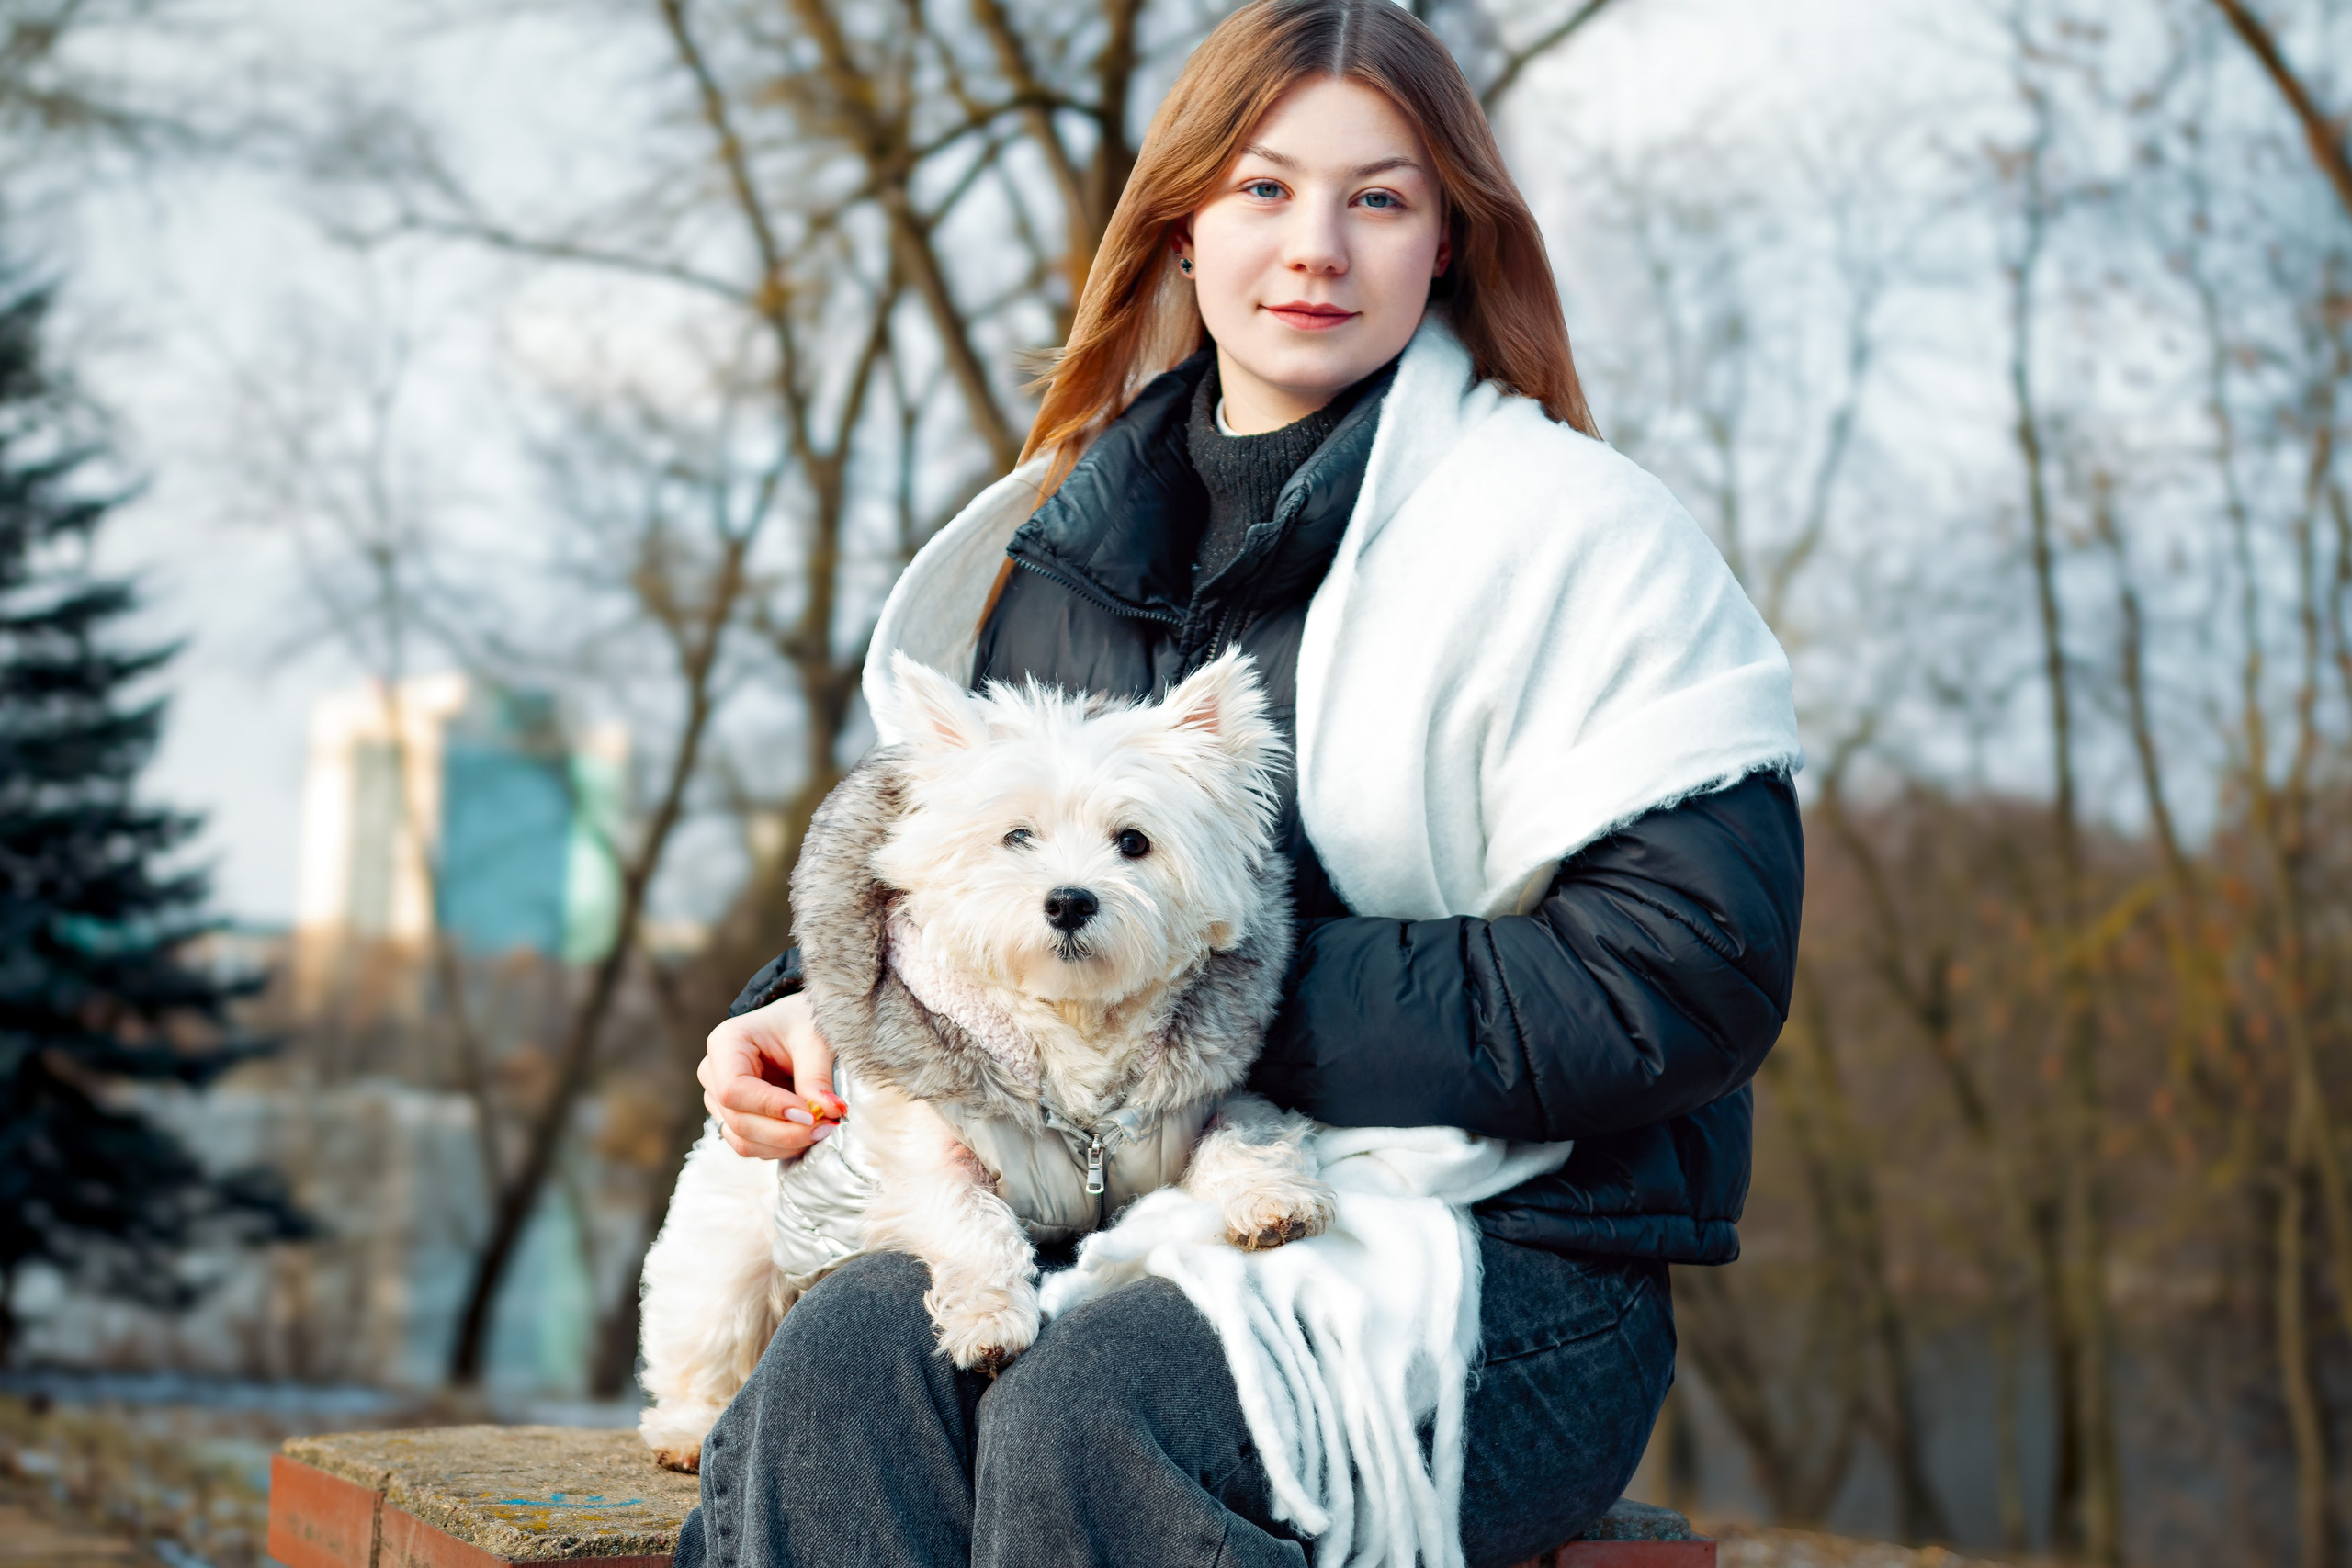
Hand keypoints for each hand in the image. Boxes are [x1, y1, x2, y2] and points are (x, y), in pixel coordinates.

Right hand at [699, 992, 846, 1160]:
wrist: (801, 1025)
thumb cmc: (804, 1022)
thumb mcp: (816, 1041)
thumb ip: (817, 1077)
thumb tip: (830, 1111)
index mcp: (725, 1043)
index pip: (734, 1089)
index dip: (771, 1108)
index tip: (811, 1115)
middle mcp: (713, 1073)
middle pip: (738, 1121)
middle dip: (785, 1132)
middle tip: (827, 1127)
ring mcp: (719, 1100)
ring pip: (743, 1140)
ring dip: (785, 1145)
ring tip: (822, 1130)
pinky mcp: (733, 1118)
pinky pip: (752, 1146)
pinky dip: (782, 1147)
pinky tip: (808, 1133)